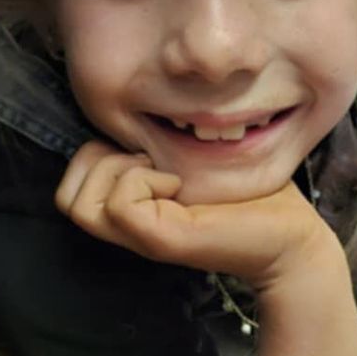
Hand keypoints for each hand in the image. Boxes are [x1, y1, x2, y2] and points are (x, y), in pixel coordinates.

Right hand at [54, 140, 335, 289]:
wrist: (291, 241)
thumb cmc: (251, 199)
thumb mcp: (192, 164)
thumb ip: (160, 149)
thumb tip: (135, 114)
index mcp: (133, 212)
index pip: (70, 189)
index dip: (95, 157)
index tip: (147, 151)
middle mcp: (130, 229)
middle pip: (65, 198)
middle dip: (97, 162)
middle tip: (151, 159)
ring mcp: (141, 237)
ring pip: (79, 204)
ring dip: (116, 171)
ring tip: (163, 171)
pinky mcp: (162, 239)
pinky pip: (120, 203)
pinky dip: (142, 180)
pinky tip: (178, 183)